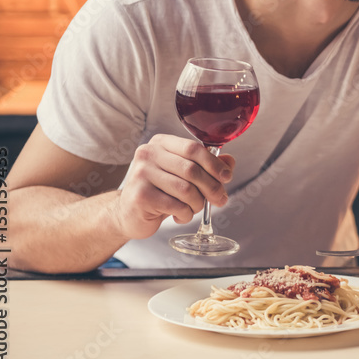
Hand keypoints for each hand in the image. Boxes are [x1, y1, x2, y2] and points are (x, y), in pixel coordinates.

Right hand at [113, 134, 234, 239]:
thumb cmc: (159, 192)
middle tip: (220, 199)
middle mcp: (148, 154)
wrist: (128, 214)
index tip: (227, 177)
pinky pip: (176, 206)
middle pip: (192, 170)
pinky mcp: (140, 196)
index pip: (193, 148)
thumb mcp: (182, 175)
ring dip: (198, 204)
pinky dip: (185, 214)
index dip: (214, 164)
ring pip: (186, 189)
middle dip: (212, 187)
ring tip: (194, 209)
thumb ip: (206, 166)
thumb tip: (230, 161)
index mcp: (160, 143)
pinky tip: (180, 216)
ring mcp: (141, 174)